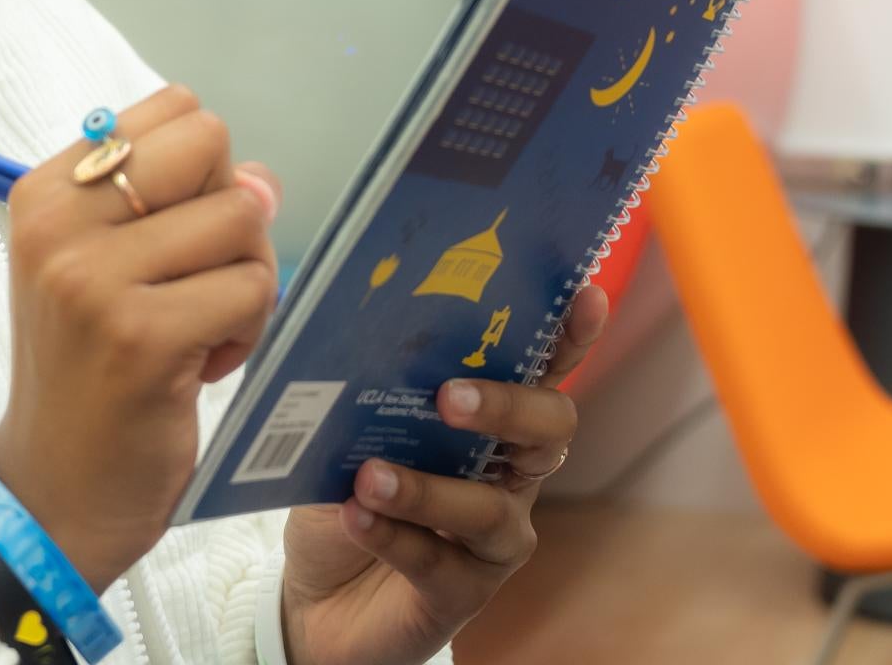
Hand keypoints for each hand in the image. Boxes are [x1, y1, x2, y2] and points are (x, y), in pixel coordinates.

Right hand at [0, 86, 281, 595]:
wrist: (53, 492)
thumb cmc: (89, 372)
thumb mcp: (105, 267)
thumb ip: (174, 203)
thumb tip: (262, 180)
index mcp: (47, 192)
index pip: (172, 108)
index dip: (202, 168)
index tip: (172, 236)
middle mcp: (60, 224)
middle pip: (210, 144)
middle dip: (232, 209)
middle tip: (199, 278)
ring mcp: (97, 280)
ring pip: (242, 218)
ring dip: (244, 279)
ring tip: (197, 331)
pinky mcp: (143, 336)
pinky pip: (251, 288)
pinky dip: (247, 330)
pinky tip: (201, 369)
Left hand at [279, 283, 609, 664]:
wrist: (314, 597)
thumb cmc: (343, 493)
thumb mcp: (338, 428)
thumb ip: (351, 384)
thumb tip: (306, 307)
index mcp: (492, 417)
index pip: (543, 367)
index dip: (571, 335)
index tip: (585, 295)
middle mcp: (510, 472)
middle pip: (549, 430)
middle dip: (508, 406)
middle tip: (450, 396)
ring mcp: (493, 537)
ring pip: (491, 508)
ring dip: (429, 489)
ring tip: (370, 477)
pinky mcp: (463, 593)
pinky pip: (439, 564)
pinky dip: (394, 537)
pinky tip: (356, 517)